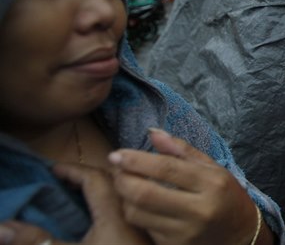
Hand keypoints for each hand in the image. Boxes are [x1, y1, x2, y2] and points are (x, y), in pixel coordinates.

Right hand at [0, 164, 150, 244]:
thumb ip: (35, 242)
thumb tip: (1, 228)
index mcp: (115, 218)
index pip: (96, 180)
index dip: (73, 171)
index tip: (53, 169)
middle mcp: (134, 220)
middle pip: (117, 185)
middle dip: (92, 176)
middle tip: (68, 178)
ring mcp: (144, 233)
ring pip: (129, 200)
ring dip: (109, 191)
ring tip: (85, 193)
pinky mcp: (148, 244)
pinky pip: (134, 215)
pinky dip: (118, 208)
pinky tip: (104, 218)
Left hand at [109, 130, 260, 244]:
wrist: (240, 235)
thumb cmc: (225, 195)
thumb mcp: (212, 167)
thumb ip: (182, 150)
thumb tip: (152, 132)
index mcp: (211, 184)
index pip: (166, 169)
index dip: (136, 160)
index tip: (117, 154)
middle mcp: (199, 210)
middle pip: (145, 194)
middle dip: (122, 179)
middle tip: (117, 169)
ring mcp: (186, 232)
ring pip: (138, 214)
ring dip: (124, 197)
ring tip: (128, 184)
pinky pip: (144, 227)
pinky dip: (136, 213)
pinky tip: (140, 203)